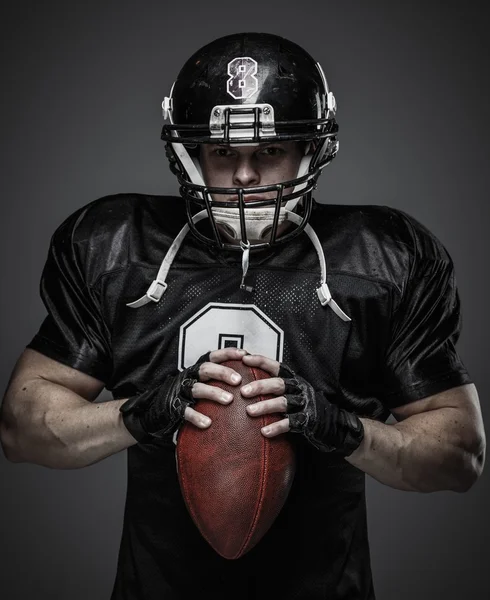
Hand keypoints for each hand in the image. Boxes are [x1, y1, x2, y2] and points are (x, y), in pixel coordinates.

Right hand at [119, 347, 245, 442]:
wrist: (153, 411)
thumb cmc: (184, 397)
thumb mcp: (199, 384)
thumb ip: (216, 381)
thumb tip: (245, 377)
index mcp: (195, 370)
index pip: (212, 356)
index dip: (227, 353)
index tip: (244, 354)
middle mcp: (188, 377)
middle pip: (205, 369)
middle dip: (222, 372)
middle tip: (238, 379)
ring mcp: (180, 392)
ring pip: (198, 389)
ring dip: (214, 393)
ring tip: (229, 400)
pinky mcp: (173, 407)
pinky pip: (185, 411)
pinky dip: (197, 416)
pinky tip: (208, 423)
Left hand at [241, 354, 363, 455]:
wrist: (331, 422)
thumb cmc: (303, 404)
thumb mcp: (291, 390)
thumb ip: (273, 385)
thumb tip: (246, 378)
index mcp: (293, 379)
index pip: (276, 366)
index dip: (261, 361)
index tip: (244, 359)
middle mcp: (299, 388)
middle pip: (278, 384)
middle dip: (260, 386)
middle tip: (243, 391)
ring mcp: (304, 404)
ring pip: (283, 403)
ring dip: (265, 406)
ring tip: (249, 411)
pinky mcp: (307, 420)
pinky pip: (290, 423)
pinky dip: (277, 427)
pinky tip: (264, 432)